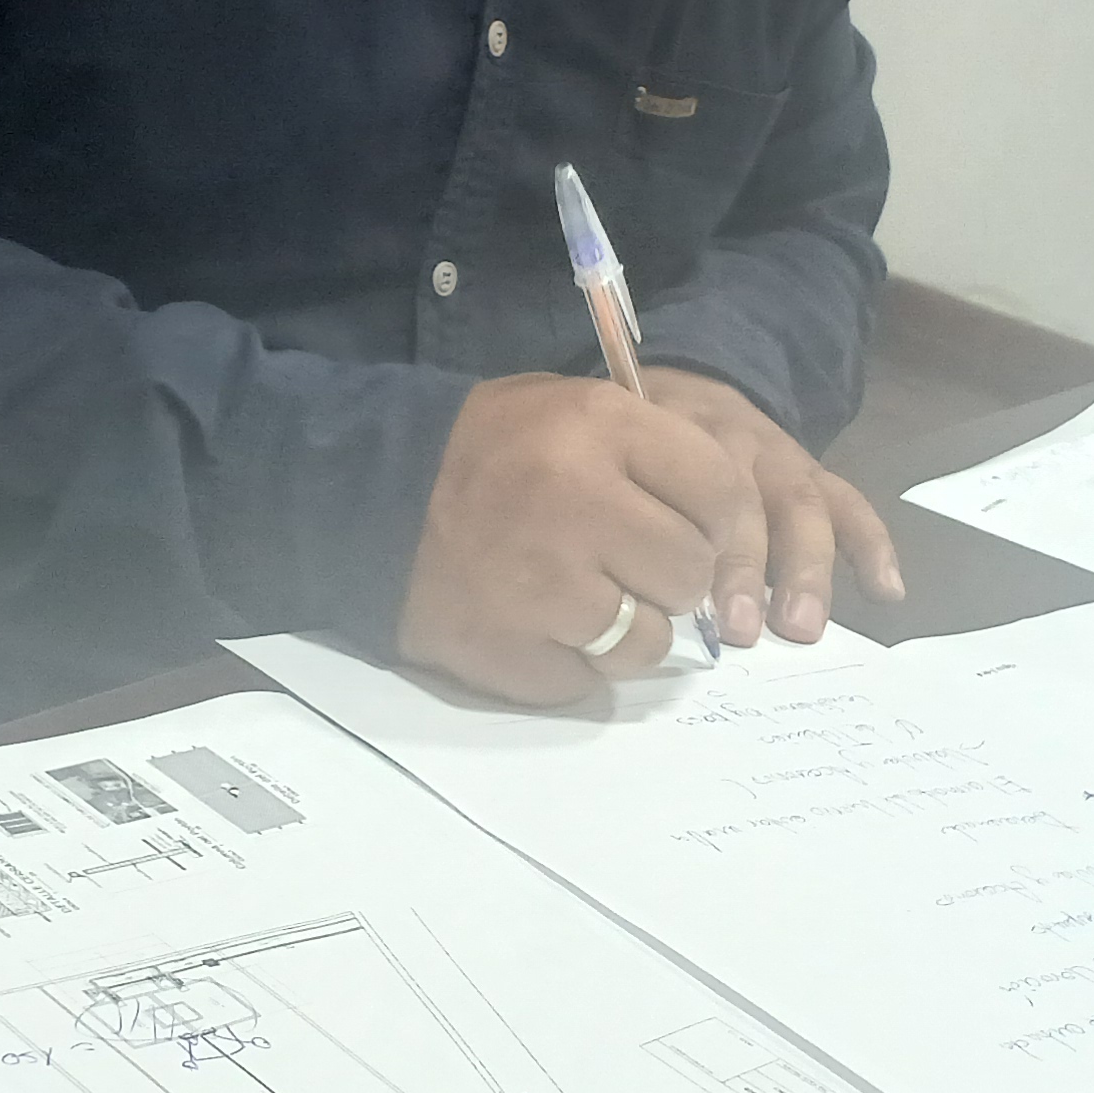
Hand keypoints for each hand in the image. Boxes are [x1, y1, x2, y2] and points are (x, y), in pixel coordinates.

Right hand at [397, 374, 766, 703]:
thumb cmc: (485, 451)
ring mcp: (543, 588)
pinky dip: (574, 666)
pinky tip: (543, 630)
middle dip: (672, 577)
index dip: (718, 519)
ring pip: (648, 642)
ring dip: (629, 631)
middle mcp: (578, 505)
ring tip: (587, 604)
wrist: (366, 496)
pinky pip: (588, 683)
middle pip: (689, 572)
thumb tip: (727, 527)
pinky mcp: (509, 652)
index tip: (692, 528)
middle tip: (631, 568)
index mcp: (598, 429)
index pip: (719, 491)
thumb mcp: (569, 409)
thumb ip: (650, 451)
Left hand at [640, 366, 906, 643]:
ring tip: (802, 626)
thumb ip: (623, 509)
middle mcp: (728, 444)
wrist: (690, 384)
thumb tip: (628, 602)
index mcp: (670, 441)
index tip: (684, 605)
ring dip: (804, 569)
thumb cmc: (640, 447)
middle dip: (744, 571)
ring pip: (798, 507)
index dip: (689, 548)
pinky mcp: (813, 468)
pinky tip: (887, 591)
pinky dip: (872, 545)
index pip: (681, 493)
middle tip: (740, 629)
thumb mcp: (616, 457)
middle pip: (743, 504)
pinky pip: (849, 502)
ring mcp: (778, 455)